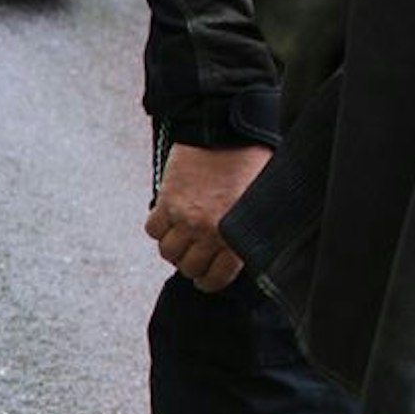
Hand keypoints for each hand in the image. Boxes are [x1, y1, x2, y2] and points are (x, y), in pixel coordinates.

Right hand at [143, 143, 271, 292]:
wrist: (226, 131)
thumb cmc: (252, 163)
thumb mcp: (261, 204)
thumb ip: (249, 232)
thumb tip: (240, 252)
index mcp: (235, 237)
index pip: (215, 278)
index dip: (209, 282)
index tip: (205, 280)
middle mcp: (208, 232)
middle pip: (188, 267)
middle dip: (191, 265)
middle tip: (195, 255)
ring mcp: (184, 217)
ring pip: (167, 252)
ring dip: (173, 248)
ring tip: (180, 238)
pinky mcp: (167, 201)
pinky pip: (153, 229)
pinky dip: (158, 228)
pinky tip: (169, 219)